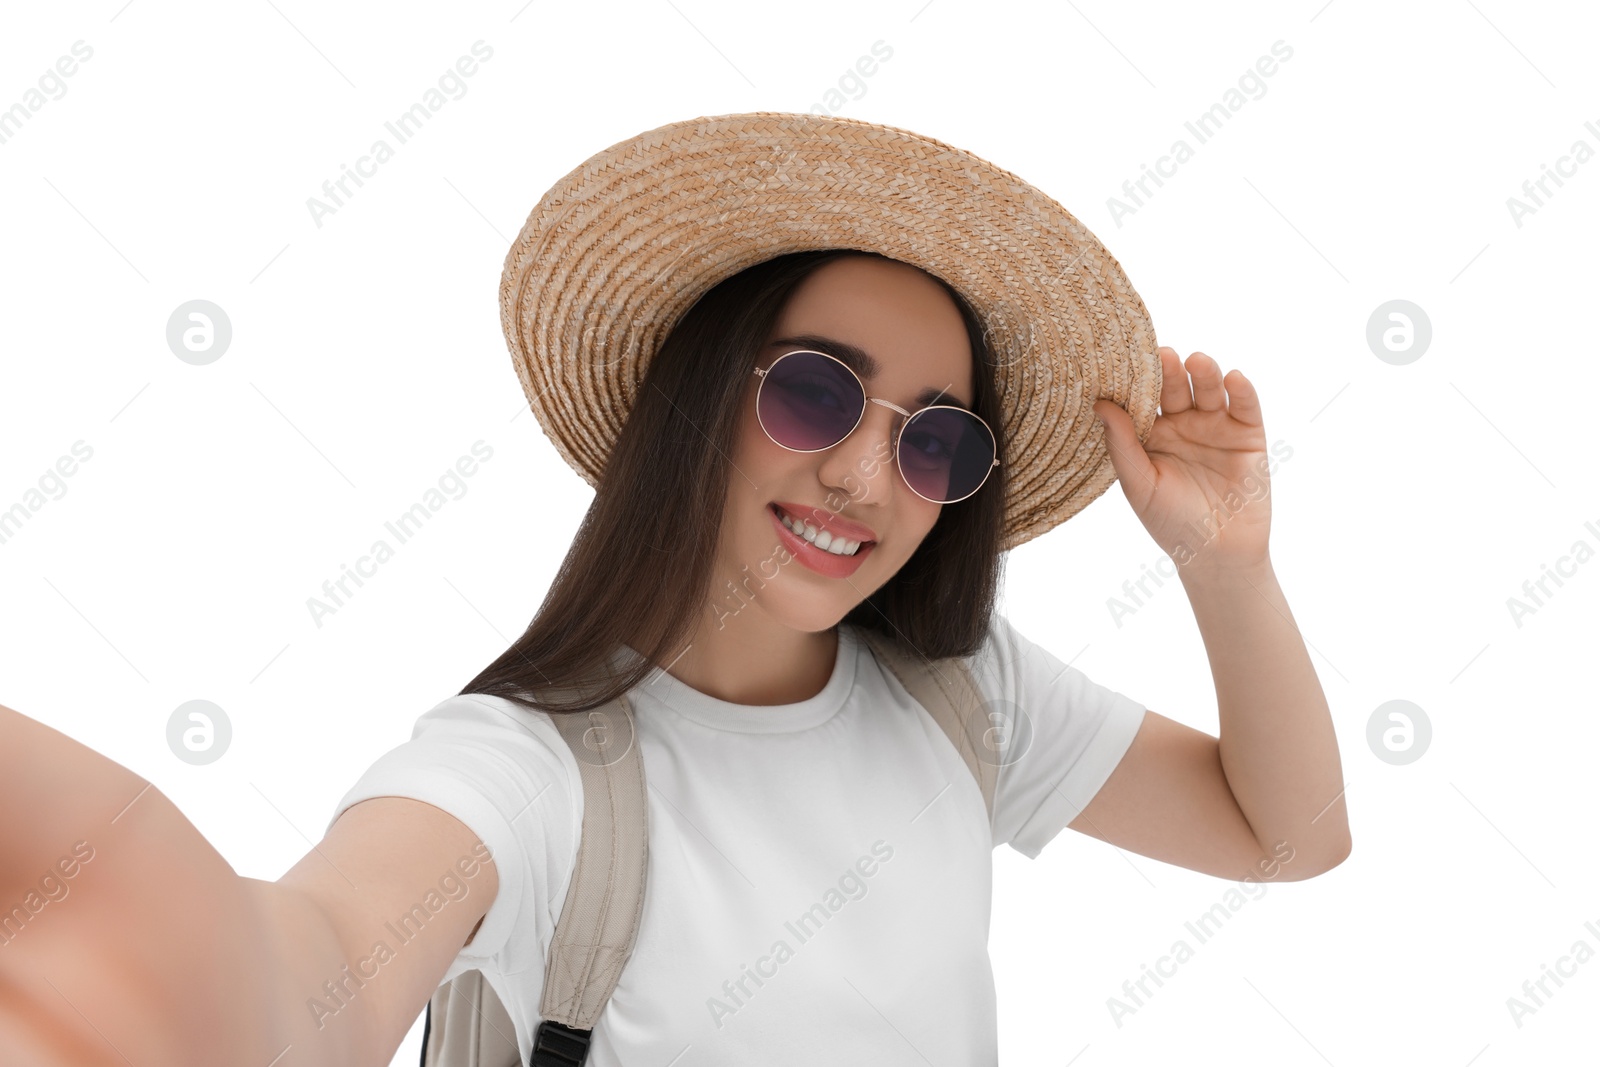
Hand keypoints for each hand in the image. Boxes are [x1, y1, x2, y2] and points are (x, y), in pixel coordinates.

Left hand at [1093, 347, 1271, 573]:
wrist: (1217, 553)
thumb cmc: (1170, 521)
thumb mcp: (1139, 485)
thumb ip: (1122, 445)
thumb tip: (1100, 404)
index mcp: (1151, 433)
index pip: (1143, 398)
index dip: (1136, 381)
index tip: (1125, 360)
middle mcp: (1183, 423)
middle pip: (1175, 388)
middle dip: (1169, 372)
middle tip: (1162, 356)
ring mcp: (1216, 426)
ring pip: (1209, 390)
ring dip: (1205, 373)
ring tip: (1197, 361)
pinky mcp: (1248, 434)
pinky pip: (1245, 407)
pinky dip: (1242, 392)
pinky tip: (1233, 379)